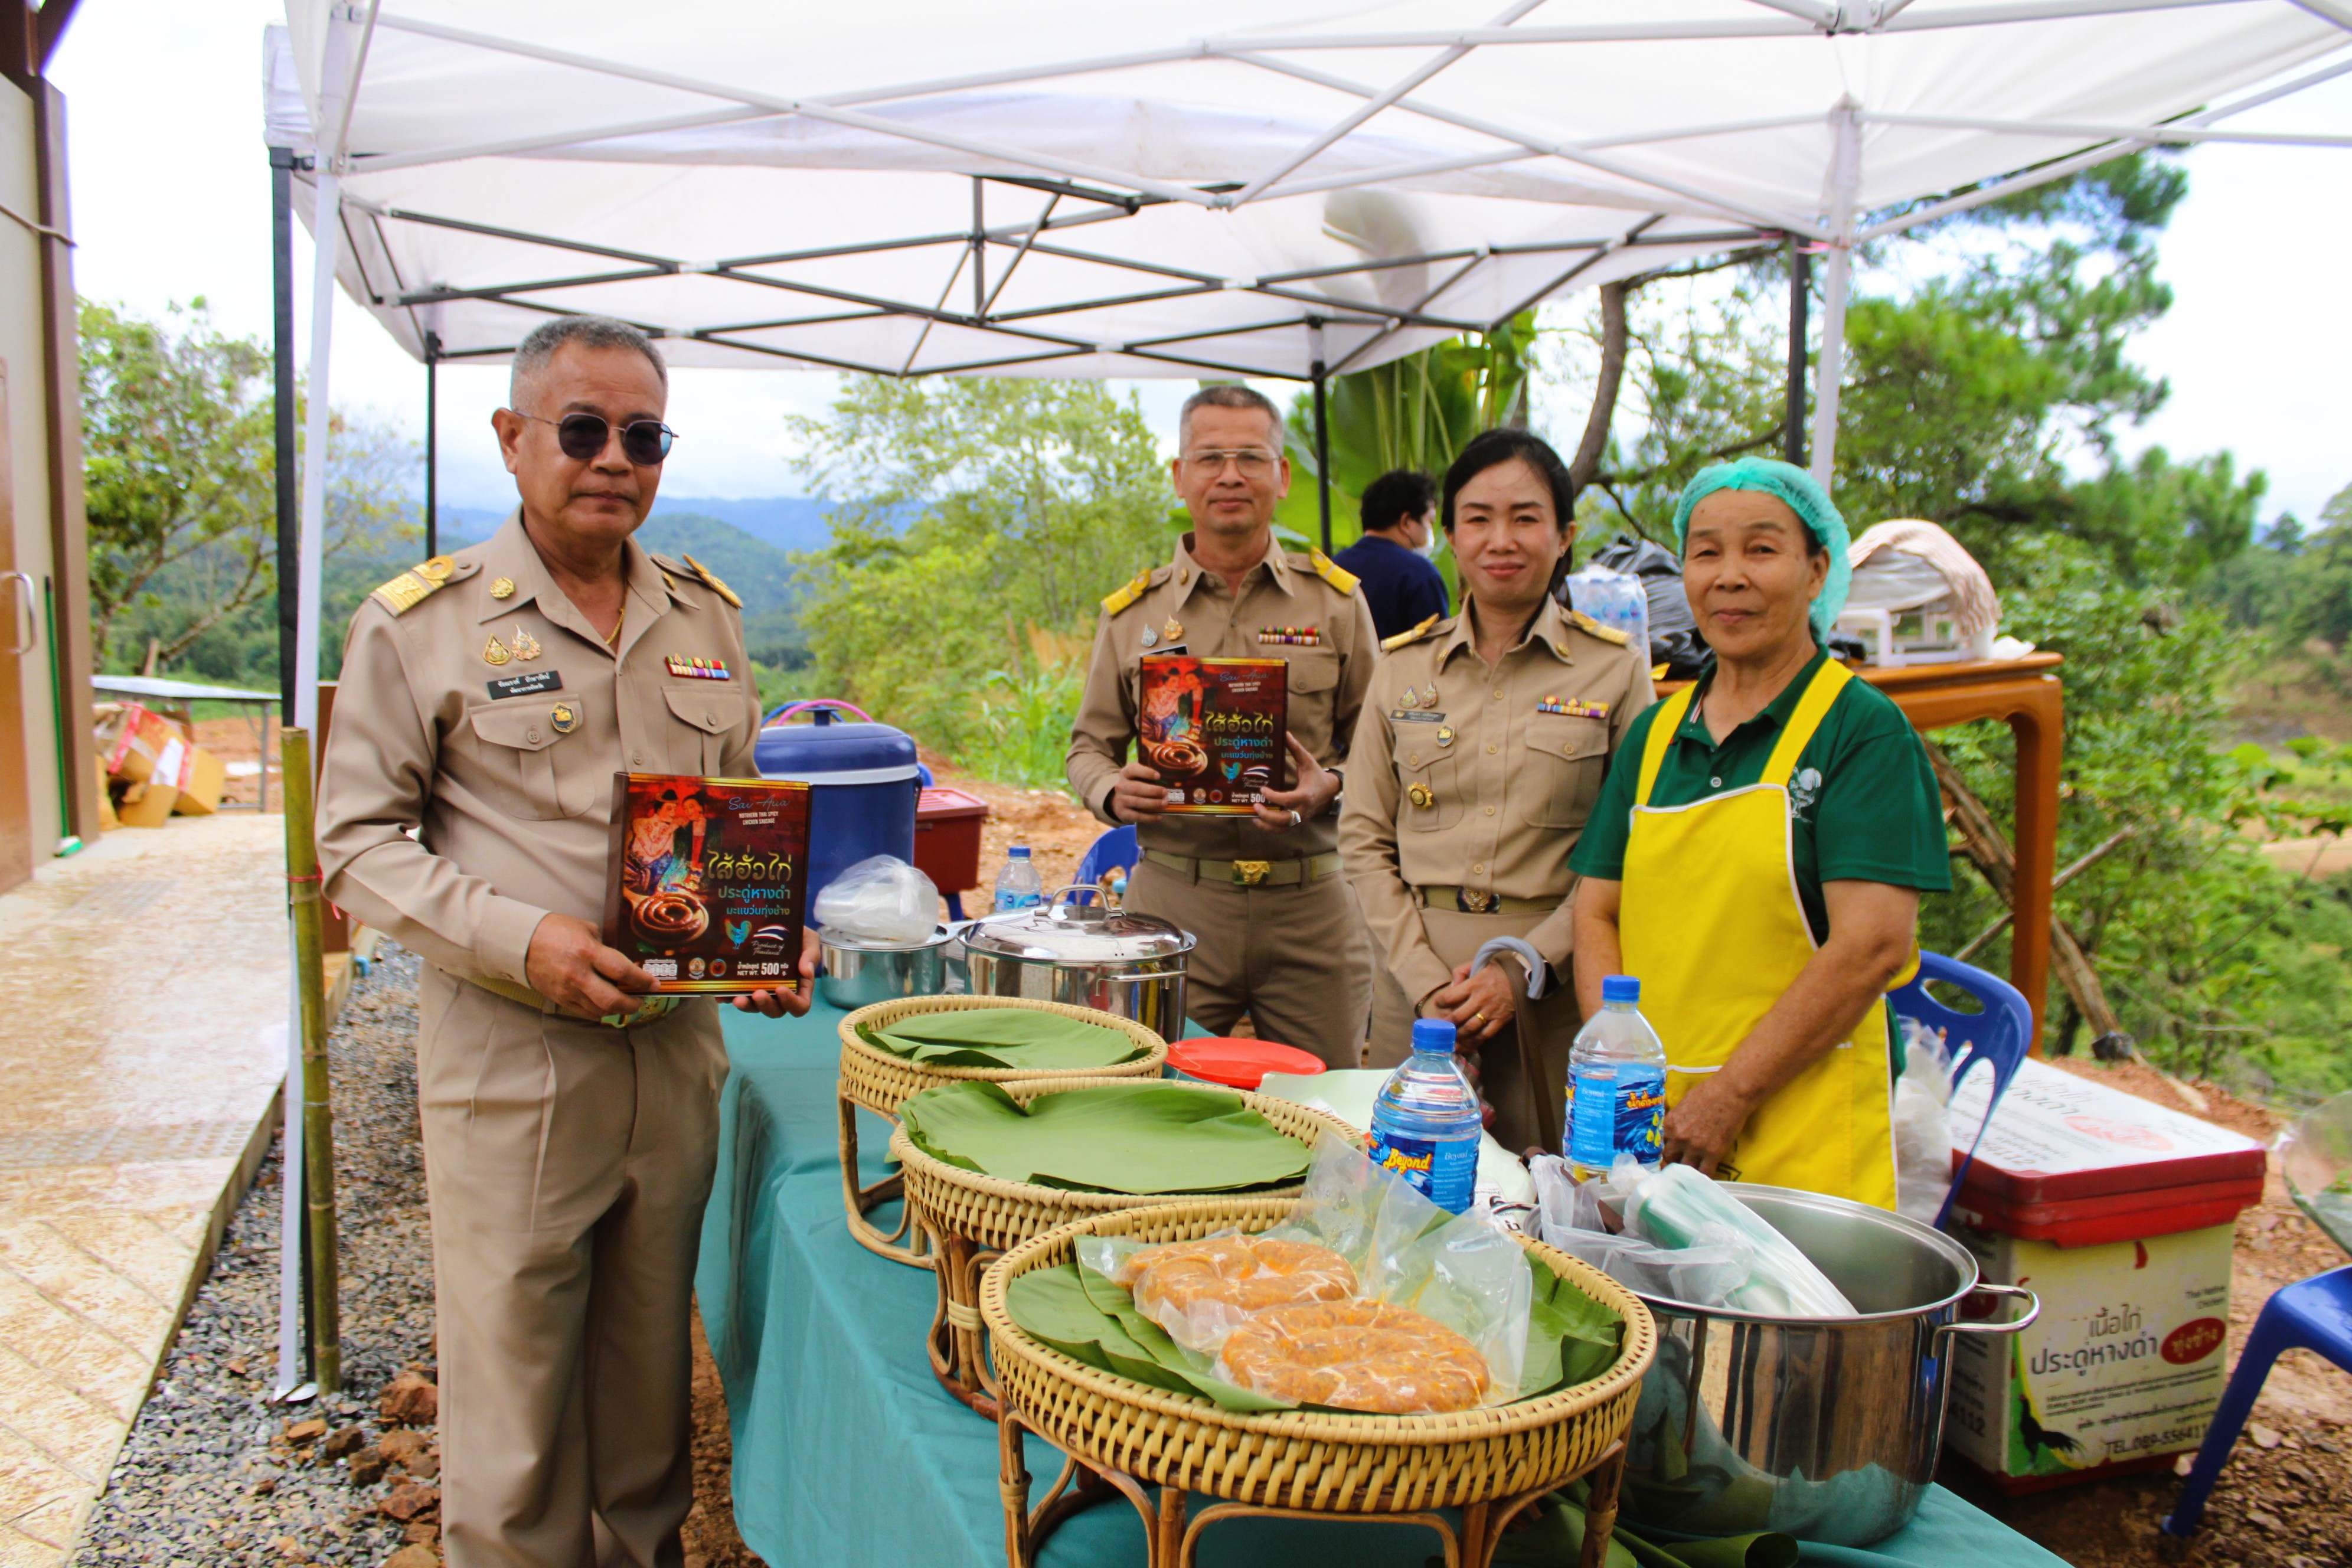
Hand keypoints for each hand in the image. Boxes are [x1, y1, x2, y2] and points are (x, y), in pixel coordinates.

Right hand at [525, 912, 656, 1020]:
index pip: (622, 971)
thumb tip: (621, 962)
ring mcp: (567, 989)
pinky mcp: (559, 999)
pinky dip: (598, 1012)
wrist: (521, 942)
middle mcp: (578, 974)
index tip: (653, 985)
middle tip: (640, 1001)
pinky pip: (583, 1012)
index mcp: (587, 952)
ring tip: (624, 1003)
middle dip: (632, 1004)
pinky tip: (604, 1006)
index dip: (641, 981)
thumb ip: (604, 946)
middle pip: (612, 1000)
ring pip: (599, 1010)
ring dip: (616, 1010)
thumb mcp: (585, 929)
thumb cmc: (554, 930)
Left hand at [731, 930, 818, 1018]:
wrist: (778, 925)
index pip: (800, 1005)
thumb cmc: (798, 936)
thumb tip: (806, 971)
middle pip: (776, 1010)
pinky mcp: (744, 985)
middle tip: (757, 993)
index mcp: (799, 986)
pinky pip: (736, 997)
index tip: (781, 989)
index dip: (791, 1003)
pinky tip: (721, 995)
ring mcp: (761, 990)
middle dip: (766, 1005)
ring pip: (755, 1007)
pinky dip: (728, 998)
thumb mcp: (809, 940)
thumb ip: (811, 954)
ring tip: (737, 997)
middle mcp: (780, 992)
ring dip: (746, 1006)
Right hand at [1109, 758, 1169, 823]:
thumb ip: (1149, 776)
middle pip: (1136, 788)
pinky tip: (1160, 816)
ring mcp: (1121, 800)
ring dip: (1152, 803)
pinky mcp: (1123, 813)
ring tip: (1165, 803)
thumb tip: (1170, 781)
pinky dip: (1149, 817)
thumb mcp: (1137, 777)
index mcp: (1125, 774)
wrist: (1118, 800)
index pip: (1133, 770)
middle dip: (1152, 791)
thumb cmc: (1134, 785)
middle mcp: (1121, 786)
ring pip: (1137, 802)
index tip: (1158, 776)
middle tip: (1165, 792)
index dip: (1146, 772)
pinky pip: (1137, 816)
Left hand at [1252, 733, 1337, 832]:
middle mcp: (1303, 810)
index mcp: (1305, 795)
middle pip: (1284, 819)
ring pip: (1283, 828)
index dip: (1273, 797)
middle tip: (1255, 805)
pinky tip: (1259, 821)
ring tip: (1253, 816)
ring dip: (1267, 825)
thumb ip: (1296, 749)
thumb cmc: (1316, 775)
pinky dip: (1271, 828)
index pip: (1288, 800)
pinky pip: (1284, 829)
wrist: (1329, 792)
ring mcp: (1301, 819)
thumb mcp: (1308, 761)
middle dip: (1268, 815)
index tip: (1262, 789)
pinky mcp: (1298, 823)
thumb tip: (1285, 733)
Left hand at [1428, 959, 1514, 1045]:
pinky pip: (1485, 1035)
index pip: (1449, 997)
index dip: (1440, 1002)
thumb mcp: (1477, 964)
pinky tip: (1467, 1042)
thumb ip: (1460, 972)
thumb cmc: (1496, 971)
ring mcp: (1490, 1012)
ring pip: (1469, 1029)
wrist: (1521, 978)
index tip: (1439, 1005)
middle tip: (1442, 1026)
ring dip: (1458, 1035)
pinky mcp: (1500, 1020)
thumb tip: (1451, 986)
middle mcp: (1480, 999)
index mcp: (1473, 984)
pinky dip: (1474, 1041)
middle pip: (1457, 1017)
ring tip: (1452, 1037)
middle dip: (1446, 1023)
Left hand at [1659, 1074, 1759, 1176]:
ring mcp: (1695, 1147)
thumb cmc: (1707, 1092)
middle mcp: (1678, 1138)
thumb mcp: (1682, 1104)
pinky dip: (1703, 1177)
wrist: (1730, 1092)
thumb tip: (1671, 1129)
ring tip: (1689, 1175)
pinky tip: (1704, 1178)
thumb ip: (1675, 1120)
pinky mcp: (1713, 1153)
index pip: (1659, 1146)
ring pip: (1685, 1169)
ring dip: (1687, 1172)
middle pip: (1669, 1159)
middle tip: (1677, 1167)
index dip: (1663, 1152)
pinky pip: (1704, 1173)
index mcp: (1669, 1125)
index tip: (1666, 1156)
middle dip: (1672, 1163)